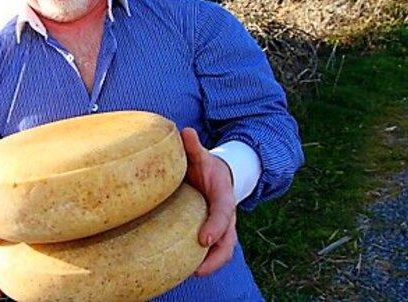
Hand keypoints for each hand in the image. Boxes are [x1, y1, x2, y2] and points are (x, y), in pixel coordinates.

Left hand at [181, 128, 237, 276]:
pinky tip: (179, 271)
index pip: (223, 213)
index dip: (216, 227)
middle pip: (228, 242)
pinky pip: (212, 253)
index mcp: (223, 196)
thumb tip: (185, 131)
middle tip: (197, 270)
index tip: (204, 239)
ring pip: (222, 252)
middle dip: (215, 258)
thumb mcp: (201, 155)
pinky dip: (201, 264)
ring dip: (209, 266)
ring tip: (188, 275)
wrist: (217, 175)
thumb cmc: (205, 166)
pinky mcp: (213, 235)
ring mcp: (222, 228)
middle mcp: (226, 216)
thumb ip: (193, 147)